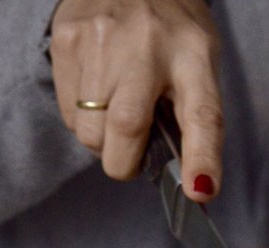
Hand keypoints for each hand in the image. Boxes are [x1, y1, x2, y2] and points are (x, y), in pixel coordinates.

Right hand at [50, 0, 223, 201]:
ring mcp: (101, 39)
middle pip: (127, 129)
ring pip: (90, 132)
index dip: (201, 158)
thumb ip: (195, 123)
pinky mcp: (66, 39)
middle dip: (125, 162)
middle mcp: (147, 44)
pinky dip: (83, 119)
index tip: (199, 191)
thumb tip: (191, 186)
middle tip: (132, 150)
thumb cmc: (170, 36)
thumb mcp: (198, 67)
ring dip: (103, 140)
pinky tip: (97, 89)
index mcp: (193, 55)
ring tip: (115, 108)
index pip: (202, 114)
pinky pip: (69, 115)